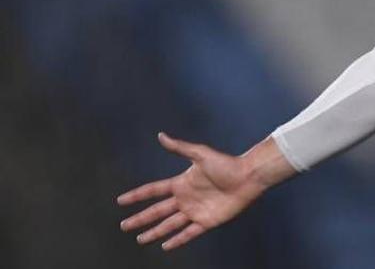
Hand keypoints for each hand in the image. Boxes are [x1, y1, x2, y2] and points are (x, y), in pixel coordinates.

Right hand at [117, 133, 268, 249]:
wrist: (248, 177)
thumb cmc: (227, 164)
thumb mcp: (201, 154)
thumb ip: (180, 147)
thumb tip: (161, 135)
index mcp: (181, 183)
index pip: (153, 191)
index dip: (137, 195)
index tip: (120, 200)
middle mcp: (185, 199)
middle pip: (157, 211)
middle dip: (140, 218)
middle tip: (124, 226)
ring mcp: (195, 211)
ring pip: (169, 224)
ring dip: (154, 232)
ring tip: (140, 239)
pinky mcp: (207, 221)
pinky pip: (189, 233)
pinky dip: (177, 240)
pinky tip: (165, 246)